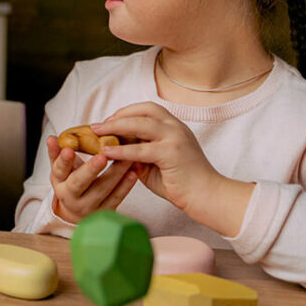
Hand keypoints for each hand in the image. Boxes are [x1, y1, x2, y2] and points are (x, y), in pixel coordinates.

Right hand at [46, 134, 136, 223]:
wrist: (77, 212)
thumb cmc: (70, 181)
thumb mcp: (60, 169)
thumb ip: (57, 153)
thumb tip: (51, 138)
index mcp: (59, 182)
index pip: (59, 170)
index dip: (64, 160)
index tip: (69, 150)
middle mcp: (71, 197)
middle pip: (79, 183)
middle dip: (91, 169)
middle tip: (102, 156)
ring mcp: (88, 207)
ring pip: (102, 189)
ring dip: (115, 173)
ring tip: (126, 158)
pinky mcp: (104, 212)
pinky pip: (115, 198)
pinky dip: (125, 186)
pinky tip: (133, 173)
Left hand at [93, 102, 239, 221]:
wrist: (207, 197)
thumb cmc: (181, 182)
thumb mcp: (156, 163)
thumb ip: (139, 153)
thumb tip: (115, 149)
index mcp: (174, 126)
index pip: (147, 109)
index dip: (126, 112)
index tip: (109, 120)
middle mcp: (175, 127)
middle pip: (142, 111)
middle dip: (117, 116)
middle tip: (97, 125)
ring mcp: (175, 137)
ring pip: (140, 124)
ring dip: (115, 127)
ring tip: (97, 133)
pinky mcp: (171, 153)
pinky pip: (140, 149)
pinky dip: (121, 150)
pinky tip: (107, 153)